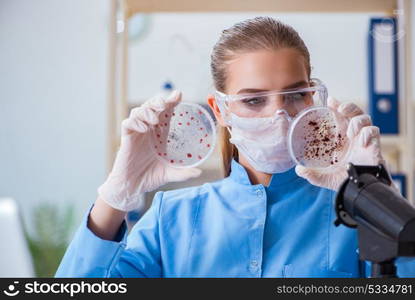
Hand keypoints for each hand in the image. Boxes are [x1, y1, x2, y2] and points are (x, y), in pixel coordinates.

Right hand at [97, 90, 201, 210]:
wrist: (132, 187)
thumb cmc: (150, 177)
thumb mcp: (170, 173)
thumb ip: (184, 173)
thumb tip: (199, 173)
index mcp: (159, 133)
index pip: (165, 112)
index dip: (171, 101)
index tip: (179, 95)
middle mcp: (147, 130)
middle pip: (151, 106)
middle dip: (158, 101)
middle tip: (165, 104)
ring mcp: (136, 133)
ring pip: (138, 111)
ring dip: (147, 111)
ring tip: (154, 119)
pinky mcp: (126, 139)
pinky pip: (127, 124)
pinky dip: (135, 122)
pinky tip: (143, 128)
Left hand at [295, 97, 384, 190]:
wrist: (360, 193)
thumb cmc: (344, 182)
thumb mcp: (323, 177)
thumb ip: (310, 174)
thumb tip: (297, 170)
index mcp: (341, 140)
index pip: (339, 118)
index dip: (336, 107)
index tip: (330, 100)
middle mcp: (353, 138)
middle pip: (354, 113)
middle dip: (349, 107)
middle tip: (341, 109)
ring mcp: (364, 141)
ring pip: (366, 120)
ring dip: (358, 121)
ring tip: (351, 131)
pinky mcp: (374, 148)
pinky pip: (375, 133)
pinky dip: (369, 133)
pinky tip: (362, 141)